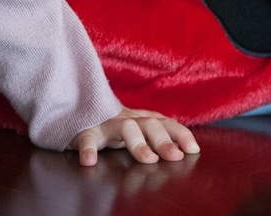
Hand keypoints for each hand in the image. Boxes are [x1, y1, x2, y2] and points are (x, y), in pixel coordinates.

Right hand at [69, 107, 199, 165]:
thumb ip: (155, 134)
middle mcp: (127, 119)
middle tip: (175, 157)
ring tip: (149, 159)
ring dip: (138, 144)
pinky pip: (87, 137)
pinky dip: (88, 148)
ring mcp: (107, 123)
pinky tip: (89, 161)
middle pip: (150, 124)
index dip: (180, 134)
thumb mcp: (135, 128)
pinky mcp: (86, 130)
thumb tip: (186, 148)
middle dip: (164, 140)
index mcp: (140, 119)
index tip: (194, 149)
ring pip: (125, 128)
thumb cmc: (112, 125)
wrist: (77, 108)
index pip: (165, 123)